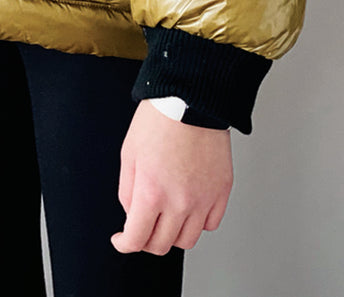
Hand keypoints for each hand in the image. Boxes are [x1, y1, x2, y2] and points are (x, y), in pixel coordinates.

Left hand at [111, 99, 232, 254]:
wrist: (190, 100)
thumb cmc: (158, 121)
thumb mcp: (129, 154)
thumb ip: (128, 191)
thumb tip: (132, 214)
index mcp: (152, 193)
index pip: (137, 239)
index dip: (124, 243)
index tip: (122, 239)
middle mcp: (179, 202)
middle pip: (161, 244)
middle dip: (146, 239)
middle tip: (142, 226)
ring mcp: (203, 199)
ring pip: (188, 240)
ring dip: (173, 234)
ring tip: (166, 216)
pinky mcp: (221, 191)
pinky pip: (210, 224)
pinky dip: (198, 222)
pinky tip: (188, 207)